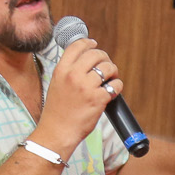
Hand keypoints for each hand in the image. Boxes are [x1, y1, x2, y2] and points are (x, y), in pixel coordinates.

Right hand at [38, 36, 118, 153]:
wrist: (57, 131)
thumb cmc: (57, 111)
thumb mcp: (56, 84)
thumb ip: (68, 71)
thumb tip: (85, 60)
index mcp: (61, 70)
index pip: (77, 46)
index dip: (89, 43)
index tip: (94, 44)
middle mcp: (73, 75)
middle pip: (96, 54)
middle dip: (104, 58)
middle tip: (106, 66)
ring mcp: (86, 87)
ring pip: (108, 67)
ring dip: (113, 71)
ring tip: (111, 79)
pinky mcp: (98, 99)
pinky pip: (115, 85)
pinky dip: (117, 87)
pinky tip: (112, 91)